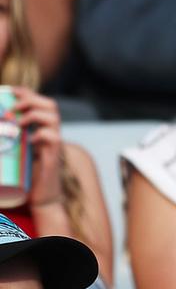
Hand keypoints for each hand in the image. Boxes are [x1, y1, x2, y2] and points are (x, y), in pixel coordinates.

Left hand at [11, 88, 63, 207]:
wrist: (42, 198)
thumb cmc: (26, 177)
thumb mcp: (14, 153)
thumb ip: (9, 140)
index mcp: (41, 129)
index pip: (39, 103)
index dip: (26, 93)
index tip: (9, 91)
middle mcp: (50, 133)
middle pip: (50, 105)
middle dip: (31, 100)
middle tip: (12, 108)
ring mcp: (54, 144)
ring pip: (53, 117)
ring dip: (33, 115)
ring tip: (17, 123)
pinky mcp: (54, 156)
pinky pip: (53, 137)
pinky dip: (40, 134)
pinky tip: (28, 140)